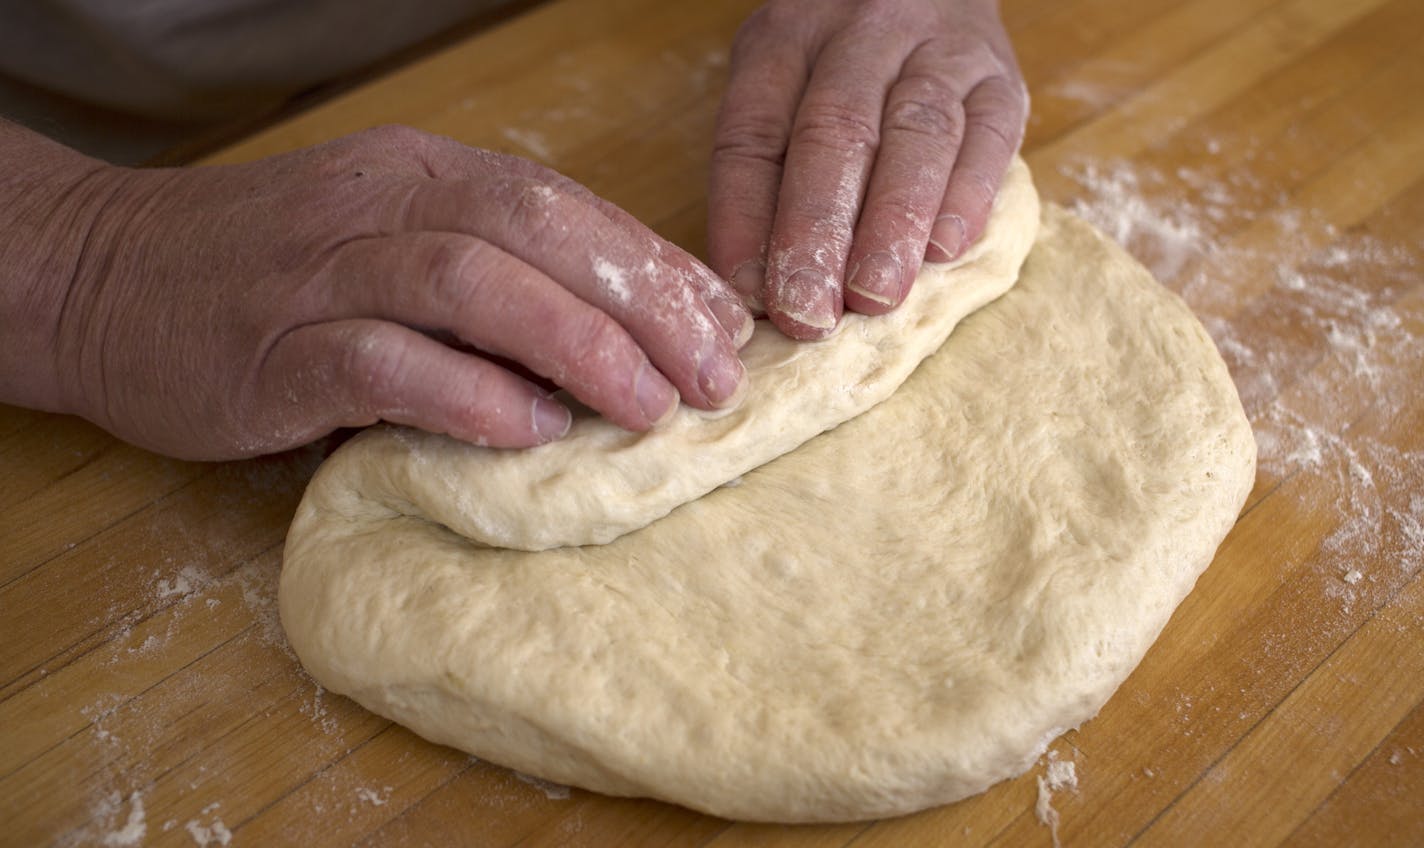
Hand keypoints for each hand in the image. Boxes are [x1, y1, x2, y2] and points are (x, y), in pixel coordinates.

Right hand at [17, 125, 751, 459]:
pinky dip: (471, 393)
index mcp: (422, 172)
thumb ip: (486, 272)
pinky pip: (387, 361)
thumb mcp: (384, 241)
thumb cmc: (265, 273)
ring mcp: (322, 270)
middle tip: (711, 382)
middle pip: (537, 232)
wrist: (98, 278)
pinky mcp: (274, 348)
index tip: (722, 329)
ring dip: (577, 346)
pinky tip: (530, 430)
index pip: (567, 206)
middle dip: (642, 307)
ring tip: (647, 409)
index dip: (657, 268)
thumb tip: (619, 335)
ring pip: (474, 282)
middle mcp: (379, 202)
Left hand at [708, 0, 1026, 338]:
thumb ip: (764, 174)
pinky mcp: (1000, 81)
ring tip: (875, 295)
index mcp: (786, 39)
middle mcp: (862, 34)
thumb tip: (753, 285)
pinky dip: (967, 199)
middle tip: (811, 312)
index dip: (746, 216)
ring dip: (893, 224)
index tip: (750, 293)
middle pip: (836, 132)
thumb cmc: (838, 68)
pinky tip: (945, 253)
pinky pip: (988, 137)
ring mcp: (939, 53)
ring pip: (917, 134)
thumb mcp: (780, 89)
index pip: (755, 130)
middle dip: (819, 231)